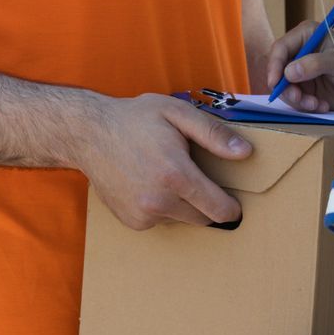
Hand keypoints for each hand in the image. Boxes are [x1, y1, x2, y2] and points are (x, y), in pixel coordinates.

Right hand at [72, 94, 252, 229]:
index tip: (233, 200)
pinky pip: (161, 221)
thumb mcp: (177, 113)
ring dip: (183, 204)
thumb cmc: (135, 119)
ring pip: (182, 219)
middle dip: (207, 203)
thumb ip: (213, 134)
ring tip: (167, 175)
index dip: (231, 207)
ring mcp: (143, 215)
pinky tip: (149, 184)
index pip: (219, 210)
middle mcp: (159, 201)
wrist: (88, 134)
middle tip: (195, 178)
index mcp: (176, 175)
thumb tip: (245, 153)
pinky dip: (162, 208)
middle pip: (203, 218)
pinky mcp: (132, 222)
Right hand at [265, 22, 333, 113]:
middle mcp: (300, 52)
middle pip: (279, 70)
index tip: (274, 83)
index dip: (274, 65)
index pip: (281, 48)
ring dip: (298, 100)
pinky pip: (296, 100)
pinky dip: (306, 105)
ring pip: (285, 88)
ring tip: (316, 105)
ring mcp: (301, 71)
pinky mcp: (306, 88)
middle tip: (300, 99)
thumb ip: (314, 64)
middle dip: (287, 88)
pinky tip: (322, 105)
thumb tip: (288, 72)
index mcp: (306, 36)